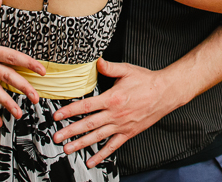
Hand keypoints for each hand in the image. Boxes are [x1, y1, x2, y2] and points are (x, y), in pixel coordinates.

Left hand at [52, 59, 179, 166]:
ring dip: (81, 144)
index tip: (57, 116)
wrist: (165, 93)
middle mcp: (115, 114)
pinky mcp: (128, 133)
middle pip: (88, 124)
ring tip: (67, 149)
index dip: (69, 111)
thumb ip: (110, 67)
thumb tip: (97, 61)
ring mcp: (121, 125)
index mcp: (112, 98)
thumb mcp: (127, 70)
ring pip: (97, 137)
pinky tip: (91, 160)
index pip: (86, 106)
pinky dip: (101, 154)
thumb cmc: (146, 81)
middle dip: (70, 132)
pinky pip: (112, 146)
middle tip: (56, 137)